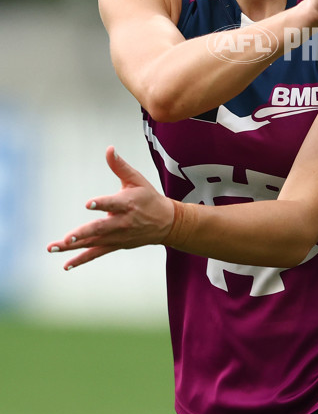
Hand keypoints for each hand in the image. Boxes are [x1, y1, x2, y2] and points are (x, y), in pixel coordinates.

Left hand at [47, 146, 173, 269]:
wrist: (166, 223)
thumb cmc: (148, 197)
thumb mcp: (137, 180)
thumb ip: (120, 167)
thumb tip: (109, 149)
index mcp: (128, 203)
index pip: (113, 203)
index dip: (101, 203)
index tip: (88, 203)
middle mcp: (123, 222)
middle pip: (101, 228)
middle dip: (83, 233)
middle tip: (68, 237)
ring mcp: (118, 236)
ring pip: (94, 242)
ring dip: (74, 246)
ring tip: (55, 246)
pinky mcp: (115, 245)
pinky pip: (96, 254)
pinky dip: (81, 259)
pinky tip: (66, 264)